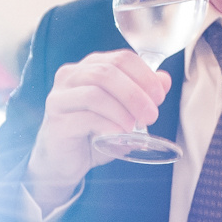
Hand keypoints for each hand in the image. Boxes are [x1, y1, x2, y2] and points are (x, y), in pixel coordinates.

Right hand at [25, 50, 169, 210]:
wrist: (64, 162)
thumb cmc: (93, 133)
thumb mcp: (123, 112)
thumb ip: (141, 94)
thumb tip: (165, 80)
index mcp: (89, 67)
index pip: (121, 59)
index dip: (145, 75)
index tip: (159, 97)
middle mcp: (71, 76)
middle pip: (108, 72)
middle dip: (136, 93)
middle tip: (151, 115)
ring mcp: (60, 97)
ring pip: (96, 93)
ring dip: (123, 110)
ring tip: (135, 127)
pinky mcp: (57, 121)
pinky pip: (86, 117)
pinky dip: (108, 125)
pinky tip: (119, 134)